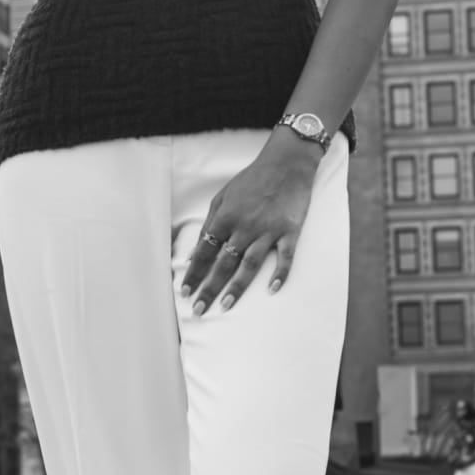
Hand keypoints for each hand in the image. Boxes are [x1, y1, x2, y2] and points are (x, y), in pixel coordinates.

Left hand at [180, 142, 319, 315]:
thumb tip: (192, 254)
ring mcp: (268, 230)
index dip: (194, 273)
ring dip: (237, 286)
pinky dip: (280, 273)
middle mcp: (244, 226)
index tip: (185, 292)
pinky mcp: (290, 231)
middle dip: (209, 288)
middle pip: (223, 263)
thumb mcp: (222, 197)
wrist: (286, 163)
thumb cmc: (251, 180)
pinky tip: (272, 290)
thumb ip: (208, 225)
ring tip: (225, 305)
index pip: (204, 252)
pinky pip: (285, 257)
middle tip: (199, 310)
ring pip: (249, 264)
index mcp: (225, 217)